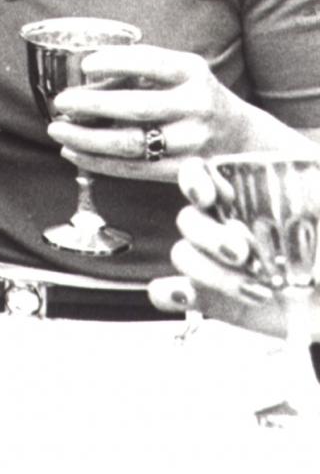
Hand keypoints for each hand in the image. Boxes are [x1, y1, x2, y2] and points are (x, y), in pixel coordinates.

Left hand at [48, 44, 288, 182]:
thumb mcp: (178, 73)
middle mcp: (197, 106)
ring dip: (86, 138)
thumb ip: (138, 72)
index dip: (114, 62)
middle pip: (136, 107)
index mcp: (193, 73)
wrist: (242, 137)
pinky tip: (73, 151)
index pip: (151, 63)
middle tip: (61, 102)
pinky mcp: (184, 170)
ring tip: (57, 130)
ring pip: (131, 142)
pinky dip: (98, 162)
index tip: (84, 65)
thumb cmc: (192, 97)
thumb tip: (83, 85)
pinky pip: (134, 169)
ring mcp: (192, 141)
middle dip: (91, 105)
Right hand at [146, 158, 316, 340]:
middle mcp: (222, 227)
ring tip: (256, 292)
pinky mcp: (208, 298)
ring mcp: (213, 263)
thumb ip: (317, 203)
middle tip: (241, 254)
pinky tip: (188, 295)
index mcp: (246, 199)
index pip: (200, 175)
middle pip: (189, 219)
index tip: (209, 197)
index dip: (194, 180)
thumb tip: (315, 201)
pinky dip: (170, 293)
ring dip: (210, 272)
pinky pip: (168, 292)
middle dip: (209, 236)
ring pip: (182, 255)